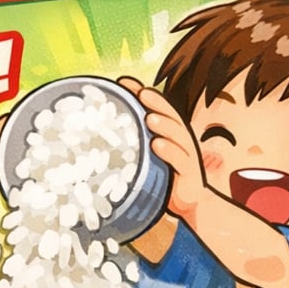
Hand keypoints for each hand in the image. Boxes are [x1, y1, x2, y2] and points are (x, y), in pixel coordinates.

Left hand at [119, 77, 206, 222]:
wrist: (188, 205)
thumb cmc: (163, 179)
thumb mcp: (146, 159)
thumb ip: (133, 145)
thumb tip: (98, 135)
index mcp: (170, 135)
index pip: (158, 109)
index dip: (143, 95)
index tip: (125, 82)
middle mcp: (181, 142)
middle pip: (172, 117)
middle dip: (157, 104)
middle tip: (141, 94)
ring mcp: (188, 157)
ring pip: (179, 136)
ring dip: (165, 125)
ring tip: (150, 118)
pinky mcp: (191, 176)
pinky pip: (182, 161)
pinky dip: (170, 152)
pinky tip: (158, 145)